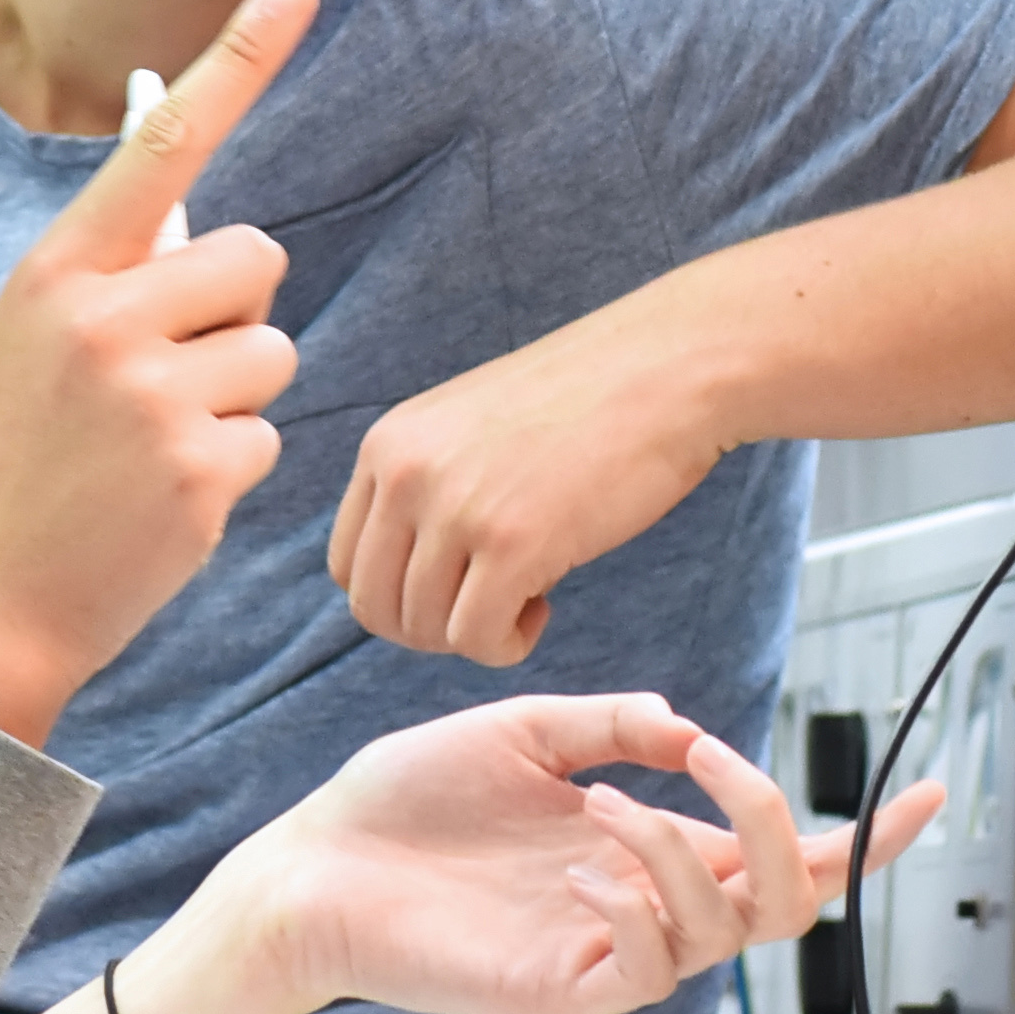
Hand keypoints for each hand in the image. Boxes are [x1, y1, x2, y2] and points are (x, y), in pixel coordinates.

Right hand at [0, 0, 318, 745]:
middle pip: (257, 259)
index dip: (240, 57)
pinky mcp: (200, 469)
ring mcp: (154, 394)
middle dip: (233, 313)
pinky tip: (162, 501)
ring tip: (151, 447)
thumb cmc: (17, 463)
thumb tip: (199, 202)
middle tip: (162, 380)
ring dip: (235, 396)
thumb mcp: (32, 344)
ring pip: (273, 349)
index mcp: (57, 271)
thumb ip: (109, 275)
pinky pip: (269, 434)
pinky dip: (230, 469)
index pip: (164, 142)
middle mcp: (104, 318)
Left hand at [173, 693, 937, 1013]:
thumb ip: (609, 725)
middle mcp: (641, 903)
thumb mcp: (521, 732)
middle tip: (726, 767)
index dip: (865, 833)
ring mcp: (605, 950)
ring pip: (724, 931)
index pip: (781, 850)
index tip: (927, 794)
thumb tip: (685, 723)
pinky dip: (639, 904)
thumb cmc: (401, 807)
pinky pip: (645, 968)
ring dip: (687, 850)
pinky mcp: (559, 988)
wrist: (311, 865)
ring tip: (611, 803)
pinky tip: (591, 860)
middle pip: (785, 902)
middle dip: (785, 828)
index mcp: (645, 844)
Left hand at [327, 300, 724, 666]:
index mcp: (387, 446)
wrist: (668, 369)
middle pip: (374, 607)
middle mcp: (404, 475)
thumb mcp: (470, 429)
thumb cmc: (587, 403)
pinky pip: (476, 640)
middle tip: (494, 603)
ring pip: (423, 631)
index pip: (346, 564)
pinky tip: (546, 603)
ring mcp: (454, 508)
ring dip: (476, 634)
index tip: (460, 584)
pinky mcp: (510, 543)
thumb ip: (426, 488)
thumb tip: (408, 578)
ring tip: (530, 593)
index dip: (400, 596)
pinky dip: (507, 644)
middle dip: (432, 629)